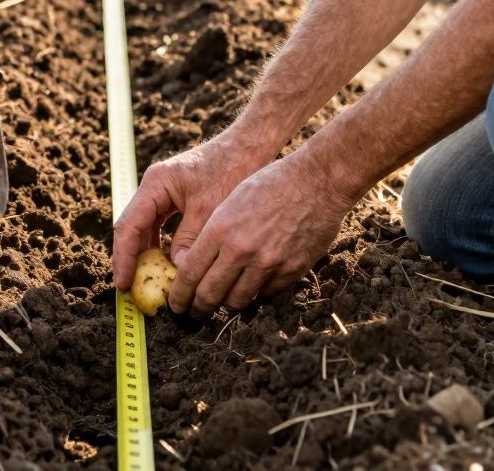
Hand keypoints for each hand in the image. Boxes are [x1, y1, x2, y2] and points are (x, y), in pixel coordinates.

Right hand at [112, 134, 267, 290]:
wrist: (250, 147)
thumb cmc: (232, 171)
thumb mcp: (210, 211)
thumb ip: (189, 241)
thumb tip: (176, 272)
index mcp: (156, 184)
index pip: (129, 226)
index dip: (124, 258)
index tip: (123, 284)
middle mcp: (154, 186)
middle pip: (132, 228)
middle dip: (130, 260)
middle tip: (131, 289)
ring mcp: (163, 191)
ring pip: (145, 228)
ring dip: (145, 255)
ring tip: (146, 282)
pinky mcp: (175, 197)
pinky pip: (160, 226)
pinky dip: (161, 246)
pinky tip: (166, 265)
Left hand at [167, 150, 357, 316]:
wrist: (317, 181)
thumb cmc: (271, 183)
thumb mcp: (231, 201)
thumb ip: (213, 235)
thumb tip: (195, 265)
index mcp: (221, 229)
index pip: (189, 274)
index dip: (179, 295)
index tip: (175, 303)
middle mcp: (241, 250)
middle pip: (209, 295)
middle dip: (197, 309)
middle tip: (194, 313)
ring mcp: (268, 263)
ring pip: (237, 301)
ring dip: (227, 304)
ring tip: (222, 302)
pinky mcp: (291, 270)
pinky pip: (266, 293)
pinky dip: (257, 292)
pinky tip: (254, 284)